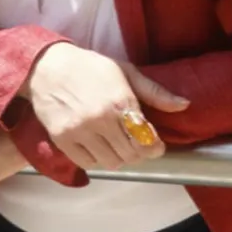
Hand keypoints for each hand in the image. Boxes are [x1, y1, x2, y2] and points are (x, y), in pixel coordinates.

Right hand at [19, 43, 189, 170]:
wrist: (48, 67)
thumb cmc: (90, 67)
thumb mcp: (125, 71)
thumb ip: (155, 92)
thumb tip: (184, 105)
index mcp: (121, 101)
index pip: (147, 139)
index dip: (155, 147)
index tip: (155, 145)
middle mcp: (101, 119)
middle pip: (131, 154)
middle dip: (138, 153)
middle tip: (137, 146)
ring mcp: (81, 131)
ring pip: (112, 162)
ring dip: (119, 158)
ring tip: (118, 146)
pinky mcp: (63, 140)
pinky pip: (89, 163)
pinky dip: (98, 160)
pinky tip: (99, 147)